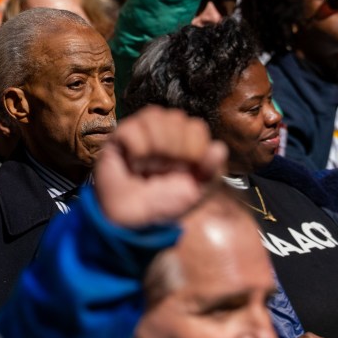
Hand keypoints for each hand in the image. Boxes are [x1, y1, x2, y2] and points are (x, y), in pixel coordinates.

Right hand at [94, 106, 227, 227]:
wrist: (134, 221)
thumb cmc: (165, 204)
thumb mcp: (196, 191)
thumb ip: (211, 171)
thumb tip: (219, 147)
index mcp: (185, 140)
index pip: (196, 126)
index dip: (193, 149)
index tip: (185, 170)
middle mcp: (163, 130)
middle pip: (176, 118)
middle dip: (174, 150)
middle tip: (164, 171)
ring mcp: (140, 131)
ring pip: (154, 116)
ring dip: (155, 149)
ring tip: (148, 168)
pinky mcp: (118, 137)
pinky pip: (132, 129)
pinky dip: (136, 149)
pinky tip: (133, 164)